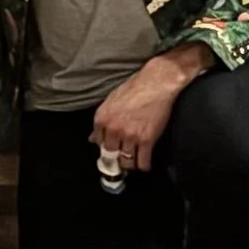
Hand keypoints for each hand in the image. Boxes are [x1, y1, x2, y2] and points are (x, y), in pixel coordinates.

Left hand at [91, 52, 201, 171]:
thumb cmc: (134, 88)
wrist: (156, 83)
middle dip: (117, 159)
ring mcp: (130, 136)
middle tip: (123, 160)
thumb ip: (102, 122)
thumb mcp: (111, 102)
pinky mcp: (146, 140)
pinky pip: (143, 162)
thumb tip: (92, 139)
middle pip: (111, 156)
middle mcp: (113, 129)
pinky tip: (145, 163)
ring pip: (127, 162)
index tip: (113, 152)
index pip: (99, 144)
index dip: (107, 149)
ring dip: (131, 164)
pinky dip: (144, 165)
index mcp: (102, 119)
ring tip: (135, 161)